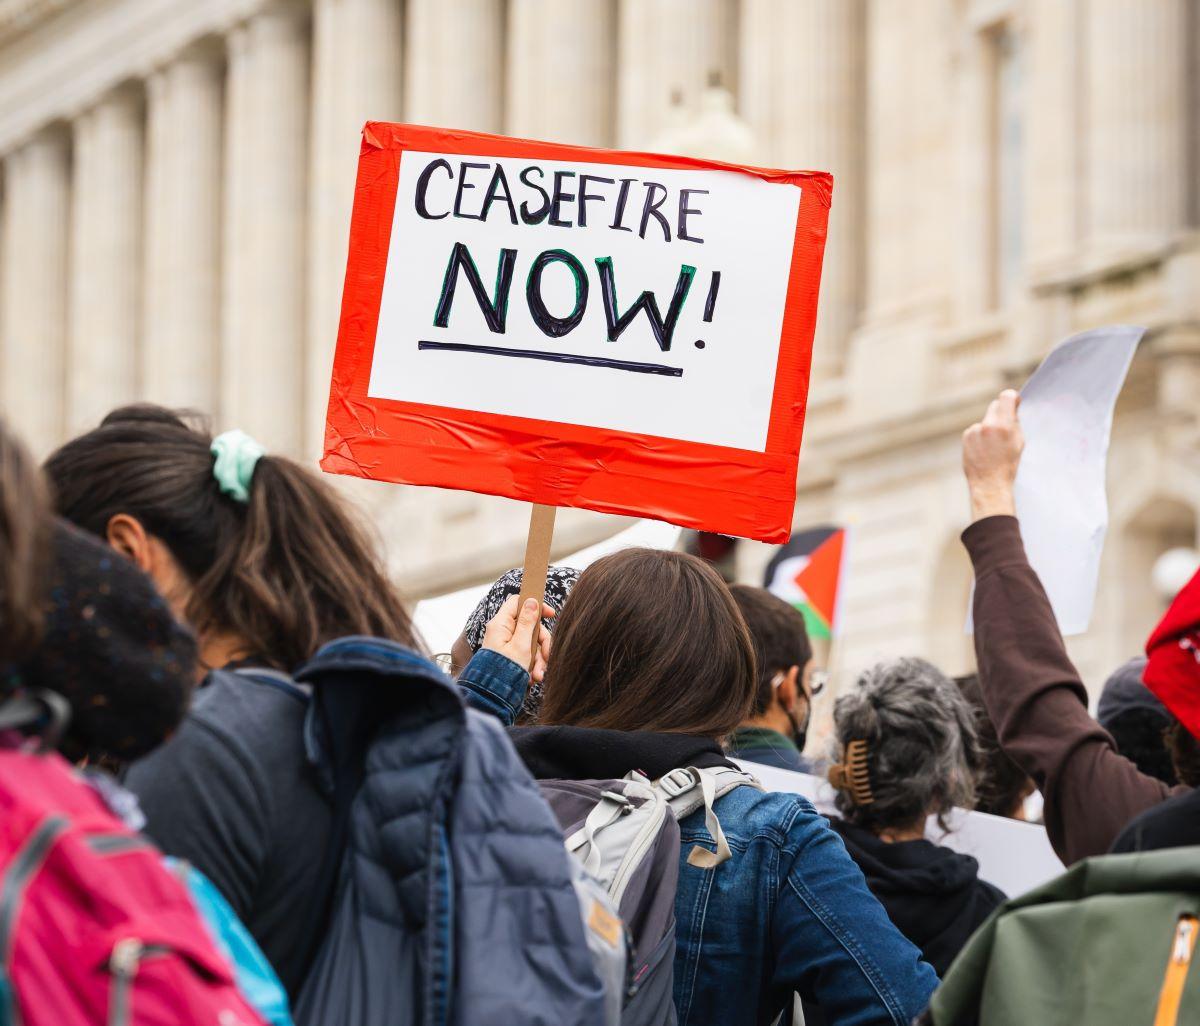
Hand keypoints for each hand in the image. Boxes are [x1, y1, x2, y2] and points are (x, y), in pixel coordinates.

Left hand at [482, 595, 554, 682]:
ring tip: (539, 674)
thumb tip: (531, 601)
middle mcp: (503, 632)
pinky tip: (534, 677)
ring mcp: (507, 644)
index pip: (518, 602)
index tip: (550, 614)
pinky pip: (527, 654)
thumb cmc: (504, 670)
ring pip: (531, 642)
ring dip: (539, 658)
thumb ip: (527, 622)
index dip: (535, 605)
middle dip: (542, 643)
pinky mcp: (511, 656)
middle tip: (547, 655)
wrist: (493, 696)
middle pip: (530, 626)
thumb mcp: (521, 644)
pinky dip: (533, 665)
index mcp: (501, 624)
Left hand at [962, 389, 1023, 520]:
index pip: (1006, 397)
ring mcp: (974, 431)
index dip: (1012, 398)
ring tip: (994, 447)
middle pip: (995, 406)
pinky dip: (980, 436)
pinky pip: (976, 430)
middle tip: (1006, 426)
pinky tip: (984, 450)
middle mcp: (987, 425)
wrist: (989, 483)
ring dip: (990, 427)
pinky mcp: (966, 437)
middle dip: (1001, 413)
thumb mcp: (1018, 442)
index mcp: (1004, 426)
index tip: (1014, 401)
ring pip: (986, 421)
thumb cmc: (1008, 465)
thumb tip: (1012, 407)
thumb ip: (1014, 423)